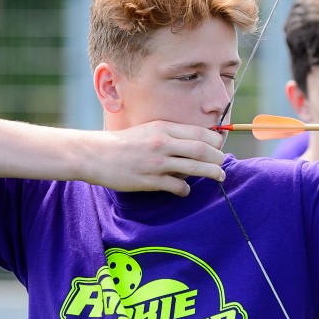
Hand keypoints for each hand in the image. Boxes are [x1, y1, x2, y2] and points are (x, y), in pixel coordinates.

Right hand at [86, 121, 225, 195]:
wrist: (96, 155)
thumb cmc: (125, 142)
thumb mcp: (150, 129)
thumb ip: (172, 134)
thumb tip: (197, 142)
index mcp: (164, 128)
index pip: (200, 133)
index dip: (216, 141)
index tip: (219, 147)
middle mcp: (163, 143)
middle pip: (203, 151)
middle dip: (219, 158)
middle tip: (222, 164)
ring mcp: (157, 163)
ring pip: (196, 168)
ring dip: (212, 173)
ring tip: (219, 176)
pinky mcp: (150, 181)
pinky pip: (178, 187)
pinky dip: (186, 190)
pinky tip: (184, 190)